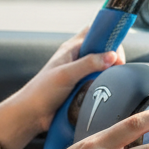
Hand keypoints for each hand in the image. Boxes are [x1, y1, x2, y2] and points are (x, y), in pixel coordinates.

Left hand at [0, 26, 126, 148]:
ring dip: (108, 76)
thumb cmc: (41, 92)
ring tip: (108, 83)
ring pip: (103, 70)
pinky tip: (104, 93)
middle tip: (116, 69)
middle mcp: (78, 59)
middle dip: (112, 59)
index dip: (108, 36)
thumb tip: (111, 56)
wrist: (32, 116)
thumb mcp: (65, 75)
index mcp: (71, 49)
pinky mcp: (84, 90)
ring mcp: (81, 75)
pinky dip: (104, 88)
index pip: (95, 32)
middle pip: (103, 51)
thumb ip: (88, 64)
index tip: (117, 53)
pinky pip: (100, 85)